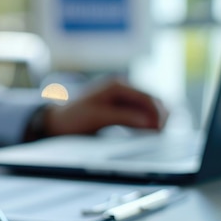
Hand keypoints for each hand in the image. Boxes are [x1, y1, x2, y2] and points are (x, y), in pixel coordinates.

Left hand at [42, 80, 167, 136]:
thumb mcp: (99, 118)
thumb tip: (150, 122)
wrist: (56, 122)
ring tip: (159, 134)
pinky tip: (149, 132)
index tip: (163, 129)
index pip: (147, 98)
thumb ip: (125, 118)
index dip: (158, 113)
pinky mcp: (118, 107)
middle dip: (160, 115)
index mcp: (117, 86)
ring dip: (154, 119)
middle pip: (150, 101)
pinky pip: (138, 113)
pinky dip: (145, 122)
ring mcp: (120, 97)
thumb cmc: (73, 118)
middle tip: (165, 133)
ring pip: (146, 107)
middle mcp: (121, 88)